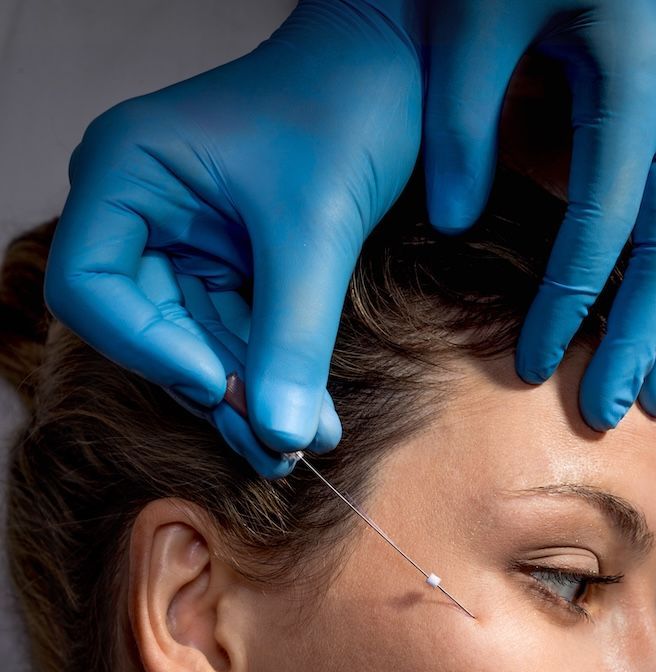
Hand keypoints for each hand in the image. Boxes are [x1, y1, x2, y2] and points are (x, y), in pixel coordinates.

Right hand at [44, 1, 423, 473]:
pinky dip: (268, 380)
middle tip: (275, 446)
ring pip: (193, 347)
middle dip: (214, 390)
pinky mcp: (226, 268)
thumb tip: (281, 435)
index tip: (220, 381)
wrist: (394, 69)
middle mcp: (140, 212)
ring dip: (247, 400)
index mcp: (126, 172)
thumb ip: (294, 336)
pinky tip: (304, 420)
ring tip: (299, 444)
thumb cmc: (343, 105)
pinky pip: (233, 340)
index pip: (90, 288)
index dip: (147, 347)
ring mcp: (181, 243)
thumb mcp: (315, 227)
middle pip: (145, 332)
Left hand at [423, 0, 655, 428]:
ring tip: (651, 401)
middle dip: (642, 334)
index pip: (608, 211)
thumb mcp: (474, 18)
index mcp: (635, 73)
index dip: (571, 294)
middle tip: (607, 411)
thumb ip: (459, 114)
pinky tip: (655, 345)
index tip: (534, 361)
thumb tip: (453, 218)